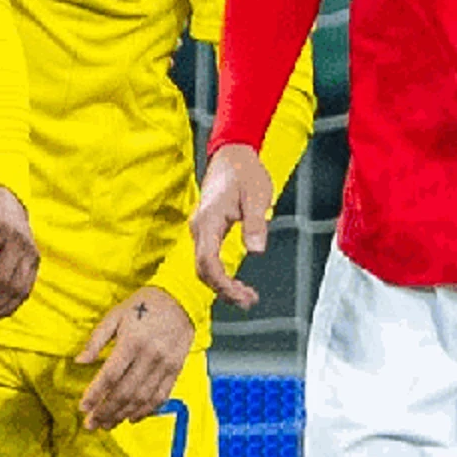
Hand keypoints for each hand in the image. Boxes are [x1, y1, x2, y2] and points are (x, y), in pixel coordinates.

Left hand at [74, 286, 194, 433]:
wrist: (180, 300)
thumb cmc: (142, 306)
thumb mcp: (114, 316)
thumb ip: (96, 340)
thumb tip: (79, 361)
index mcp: (132, 341)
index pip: (110, 375)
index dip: (95, 394)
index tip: (82, 408)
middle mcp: (150, 356)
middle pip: (125, 392)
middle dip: (106, 411)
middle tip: (91, 424)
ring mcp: (165, 365)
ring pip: (142, 398)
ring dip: (123, 415)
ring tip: (107, 425)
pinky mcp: (176, 369)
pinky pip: (161, 396)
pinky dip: (146, 410)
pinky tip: (132, 418)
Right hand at [190, 143, 274, 306]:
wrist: (232, 155)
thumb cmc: (245, 173)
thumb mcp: (256, 197)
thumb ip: (255, 224)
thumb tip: (256, 250)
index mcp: (208, 221)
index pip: (208, 262)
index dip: (223, 283)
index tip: (242, 295)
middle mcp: (199, 227)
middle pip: (203, 269)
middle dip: (224, 290)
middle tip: (250, 301)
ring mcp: (200, 229)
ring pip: (204, 266)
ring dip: (222, 285)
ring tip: (247, 296)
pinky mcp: (206, 230)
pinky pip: (207, 259)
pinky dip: (220, 274)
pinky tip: (236, 282)